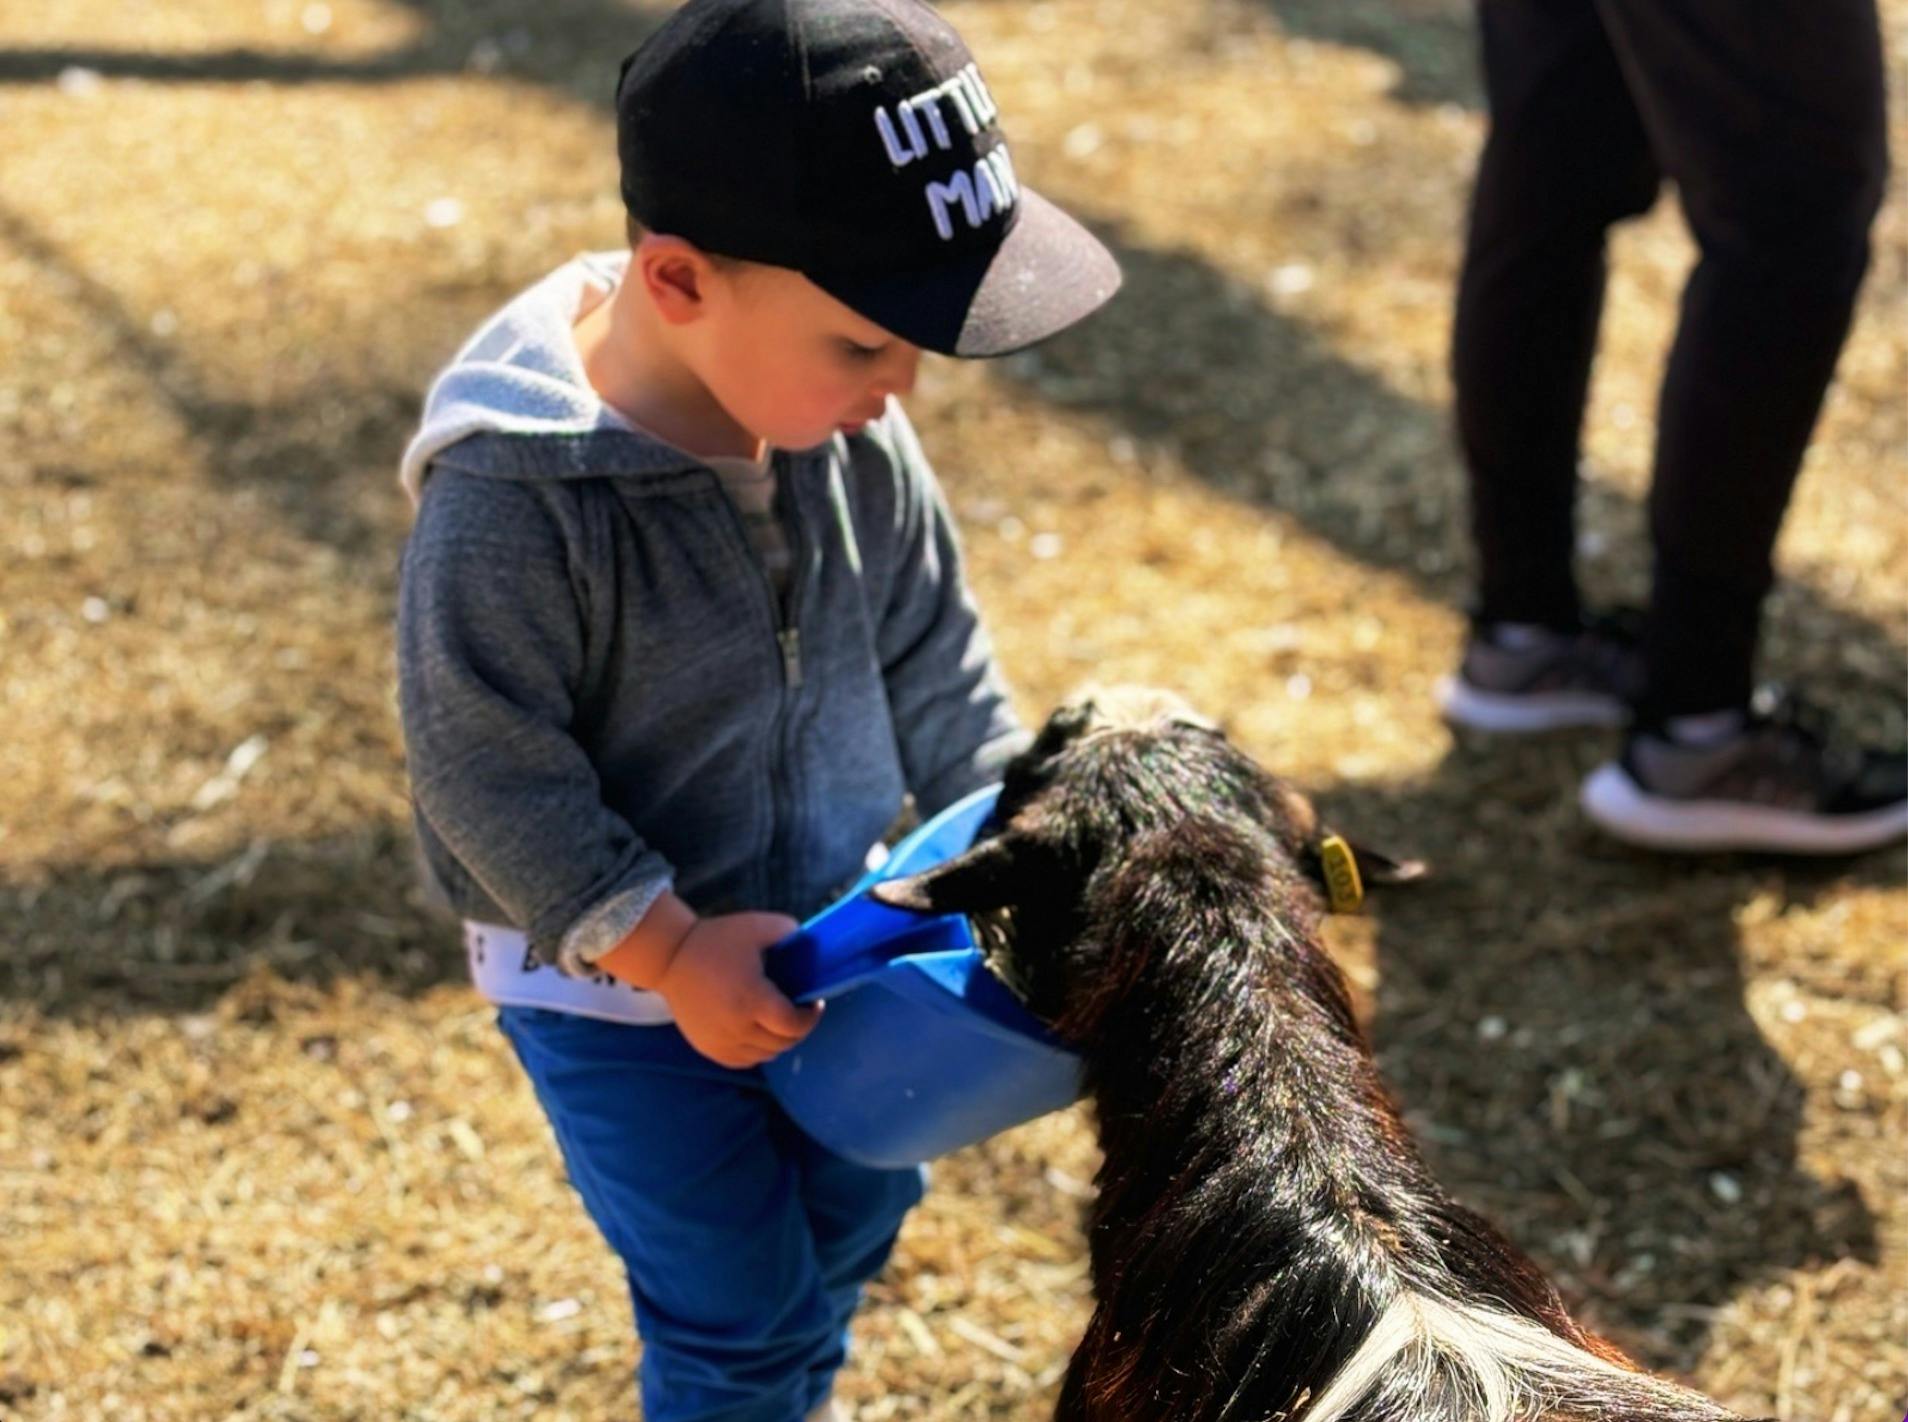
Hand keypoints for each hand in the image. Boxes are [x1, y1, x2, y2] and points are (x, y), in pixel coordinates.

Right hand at [653, 912, 820, 1068]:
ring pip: (765, 1055)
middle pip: (782, 1043)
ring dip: (778, 1041)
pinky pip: (744, 1060)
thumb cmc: (715, 940)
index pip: (794, 1026)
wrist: (669, 958)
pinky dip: (757, 1050)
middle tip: (799, 1011)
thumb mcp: (756, 927)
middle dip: (798, 1029)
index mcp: (752, 1000)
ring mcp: (721, 1041)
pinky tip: (758, 1030)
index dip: (811, 1018)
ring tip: (778, 1020)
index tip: (815, 1003)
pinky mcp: (708, 1047)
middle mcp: (737, 1027)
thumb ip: (789, 932)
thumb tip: (810, 945)